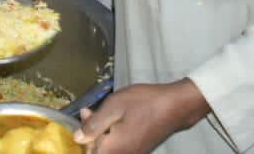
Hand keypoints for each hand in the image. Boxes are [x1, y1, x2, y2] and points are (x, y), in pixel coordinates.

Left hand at [75, 80, 209, 153]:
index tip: (83, 119)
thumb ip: (94, 125)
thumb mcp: (114, 107)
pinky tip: (112, 118)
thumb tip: (77, 139)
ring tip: (99, 112)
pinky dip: (110, 134)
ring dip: (99, 133)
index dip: (82, 139)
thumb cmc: (144, 103)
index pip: (89, 153)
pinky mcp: (139, 149)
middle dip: (89, 134)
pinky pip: (118, 146)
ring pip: (107, 148)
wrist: (176, 106)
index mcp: (114, 149)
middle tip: (88, 111)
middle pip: (97, 151)